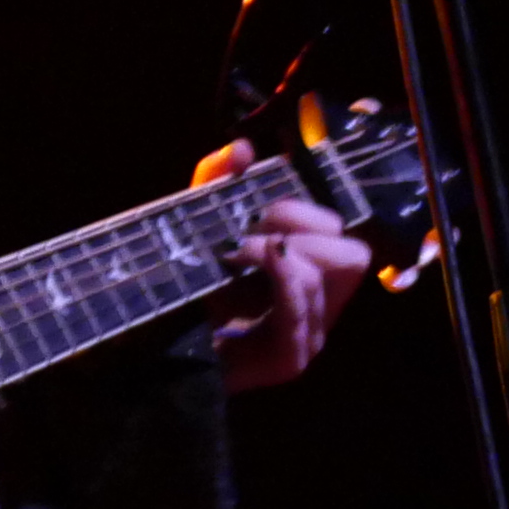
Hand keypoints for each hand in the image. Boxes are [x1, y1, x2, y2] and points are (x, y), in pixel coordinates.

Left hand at [189, 138, 373, 392]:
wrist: (156, 337)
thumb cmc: (187, 279)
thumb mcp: (199, 220)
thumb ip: (217, 181)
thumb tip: (243, 148)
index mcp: (310, 272)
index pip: (339, 232)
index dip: (302, 211)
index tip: (259, 211)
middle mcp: (318, 304)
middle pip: (352, 255)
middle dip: (299, 231)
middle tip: (248, 233)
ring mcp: (309, 335)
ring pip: (320, 277)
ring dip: (270, 252)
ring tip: (229, 254)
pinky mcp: (291, 360)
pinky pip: (301, 314)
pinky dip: (277, 280)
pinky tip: (247, 262)